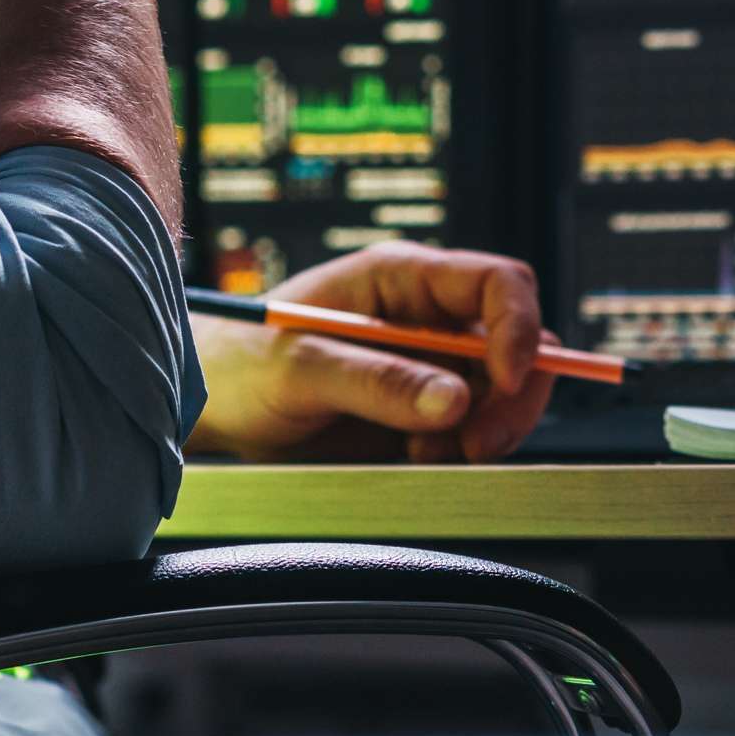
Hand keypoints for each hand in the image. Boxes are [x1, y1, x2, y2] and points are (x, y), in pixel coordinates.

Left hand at [187, 244, 560, 465]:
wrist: (213, 406)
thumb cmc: (243, 363)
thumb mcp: (299, 369)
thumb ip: (375, 381)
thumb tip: (454, 400)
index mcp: (403, 279)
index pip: (500, 282)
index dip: (519, 328)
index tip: (503, 382)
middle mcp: (428, 318)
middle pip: (521, 343)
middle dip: (513, 397)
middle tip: (476, 445)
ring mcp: (430, 366)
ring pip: (504, 395)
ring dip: (482, 432)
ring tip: (417, 450)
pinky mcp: (422, 412)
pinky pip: (473, 431)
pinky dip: (458, 453)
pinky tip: (409, 456)